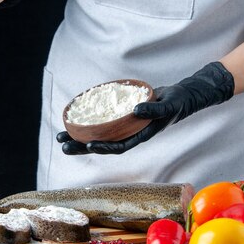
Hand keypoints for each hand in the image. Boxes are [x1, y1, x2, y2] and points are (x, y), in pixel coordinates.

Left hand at [57, 62, 234, 154]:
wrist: (183, 96)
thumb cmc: (178, 103)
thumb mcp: (168, 105)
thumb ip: (153, 109)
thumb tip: (134, 110)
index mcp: (140, 135)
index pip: (119, 146)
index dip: (104, 148)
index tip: (89, 145)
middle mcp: (130, 133)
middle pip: (103, 143)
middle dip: (81, 146)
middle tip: (62, 144)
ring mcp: (125, 126)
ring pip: (99, 134)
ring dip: (79, 136)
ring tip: (60, 137)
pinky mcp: (122, 116)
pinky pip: (103, 121)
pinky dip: (90, 121)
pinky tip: (75, 118)